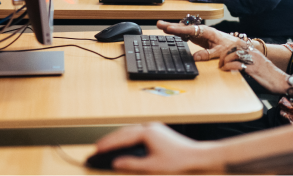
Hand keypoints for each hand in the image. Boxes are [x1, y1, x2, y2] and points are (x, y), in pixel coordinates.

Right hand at [95, 122, 220, 172]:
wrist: (195, 156)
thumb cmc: (178, 160)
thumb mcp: (151, 165)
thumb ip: (132, 164)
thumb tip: (117, 163)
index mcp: (147, 132)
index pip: (122, 138)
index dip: (108, 144)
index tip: (97, 150)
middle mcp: (149, 127)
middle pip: (124, 132)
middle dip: (110, 140)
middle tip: (97, 148)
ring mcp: (154, 128)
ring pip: (130, 131)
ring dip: (118, 138)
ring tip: (107, 146)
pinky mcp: (157, 132)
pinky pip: (137, 132)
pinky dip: (127, 138)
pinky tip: (123, 145)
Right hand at [157, 20, 244, 60]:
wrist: (235, 45)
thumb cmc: (229, 46)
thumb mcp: (220, 52)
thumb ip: (207, 55)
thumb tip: (195, 58)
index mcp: (206, 31)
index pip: (190, 30)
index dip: (179, 29)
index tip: (169, 29)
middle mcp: (201, 30)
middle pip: (184, 27)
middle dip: (171, 26)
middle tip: (159, 24)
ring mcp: (198, 33)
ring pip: (183, 30)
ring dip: (172, 28)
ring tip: (161, 26)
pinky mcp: (198, 37)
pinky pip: (185, 34)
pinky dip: (177, 33)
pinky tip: (169, 32)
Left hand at [221, 46, 290, 93]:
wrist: (281, 82)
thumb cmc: (271, 76)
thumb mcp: (261, 65)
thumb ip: (251, 62)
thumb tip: (240, 65)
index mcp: (256, 52)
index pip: (239, 44)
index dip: (229, 48)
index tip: (224, 55)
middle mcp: (254, 54)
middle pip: (234, 48)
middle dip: (225, 54)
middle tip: (220, 62)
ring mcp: (253, 61)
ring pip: (234, 54)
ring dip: (225, 60)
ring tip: (222, 66)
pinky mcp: (253, 69)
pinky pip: (237, 65)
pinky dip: (228, 67)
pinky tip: (226, 70)